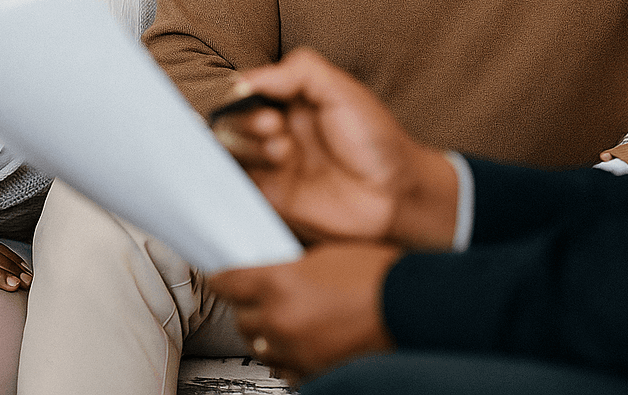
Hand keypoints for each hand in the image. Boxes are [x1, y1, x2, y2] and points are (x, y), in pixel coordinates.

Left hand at [210, 242, 398, 380]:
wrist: (407, 306)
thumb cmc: (375, 274)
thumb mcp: (326, 254)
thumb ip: (293, 265)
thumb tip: (276, 270)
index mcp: (278, 283)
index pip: (228, 283)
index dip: (222, 279)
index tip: (220, 278)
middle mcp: (279, 320)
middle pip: (240, 320)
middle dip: (247, 308)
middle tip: (261, 297)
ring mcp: (294, 351)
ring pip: (258, 348)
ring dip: (266, 334)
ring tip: (286, 320)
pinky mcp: (310, 373)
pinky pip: (283, 369)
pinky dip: (287, 356)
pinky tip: (302, 342)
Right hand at [213, 48, 456, 246]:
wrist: (396, 192)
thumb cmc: (375, 138)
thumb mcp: (341, 90)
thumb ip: (299, 71)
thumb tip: (247, 79)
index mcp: (292, 99)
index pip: (248, 90)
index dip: (242, 93)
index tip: (248, 94)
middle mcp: (278, 130)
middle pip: (233, 121)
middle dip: (246, 121)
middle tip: (274, 126)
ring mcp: (274, 164)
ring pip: (233, 151)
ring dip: (248, 147)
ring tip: (283, 151)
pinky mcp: (273, 197)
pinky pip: (240, 184)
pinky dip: (240, 176)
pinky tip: (269, 168)